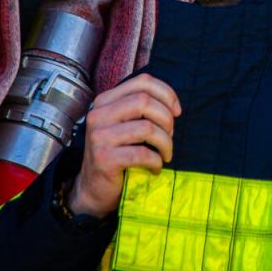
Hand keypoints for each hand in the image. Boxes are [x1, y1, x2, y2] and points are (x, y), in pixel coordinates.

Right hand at [68, 73, 180, 217]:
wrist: (94, 189)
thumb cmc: (118, 153)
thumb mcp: (126, 125)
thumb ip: (142, 110)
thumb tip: (174, 106)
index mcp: (105, 101)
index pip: (143, 81)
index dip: (166, 93)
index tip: (177, 112)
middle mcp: (99, 114)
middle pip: (145, 101)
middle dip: (166, 119)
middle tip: (169, 137)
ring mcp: (99, 136)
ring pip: (147, 128)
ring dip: (165, 143)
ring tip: (165, 154)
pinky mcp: (103, 158)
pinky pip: (141, 154)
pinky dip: (155, 161)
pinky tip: (155, 168)